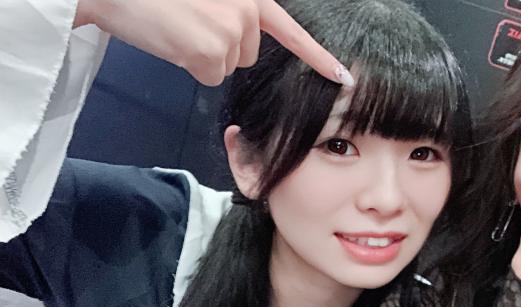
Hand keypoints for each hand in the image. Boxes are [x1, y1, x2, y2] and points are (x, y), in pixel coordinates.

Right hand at [74, 0, 353, 86]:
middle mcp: (247, 12)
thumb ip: (230, 13)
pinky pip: (208, 76)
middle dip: (220, 47)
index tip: (345, 77)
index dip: (318, 57)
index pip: (291, 31)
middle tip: (188, 23)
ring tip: (177, 27)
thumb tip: (237, 41)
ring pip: (226, 66)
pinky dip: (188, 65)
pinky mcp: (211, 52)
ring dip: (202, 55)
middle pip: (247, 54)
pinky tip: (171, 40)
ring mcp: (231, 32)